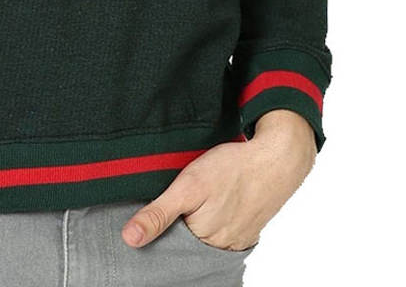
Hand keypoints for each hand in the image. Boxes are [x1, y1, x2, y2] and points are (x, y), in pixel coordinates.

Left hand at [121, 110, 316, 250]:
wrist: (276, 157)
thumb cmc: (232, 168)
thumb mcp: (188, 186)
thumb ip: (159, 213)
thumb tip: (129, 239)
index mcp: (203, 240)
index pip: (169, 244)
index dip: (159, 226)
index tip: (158, 209)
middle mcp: (222, 247)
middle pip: (188, 241)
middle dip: (179, 224)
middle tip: (185, 196)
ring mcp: (238, 240)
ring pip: (206, 236)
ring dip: (199, 221)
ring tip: (202, 198)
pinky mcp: (248, 230)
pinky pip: (224, 232)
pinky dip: (216, 219)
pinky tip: (218, 202)